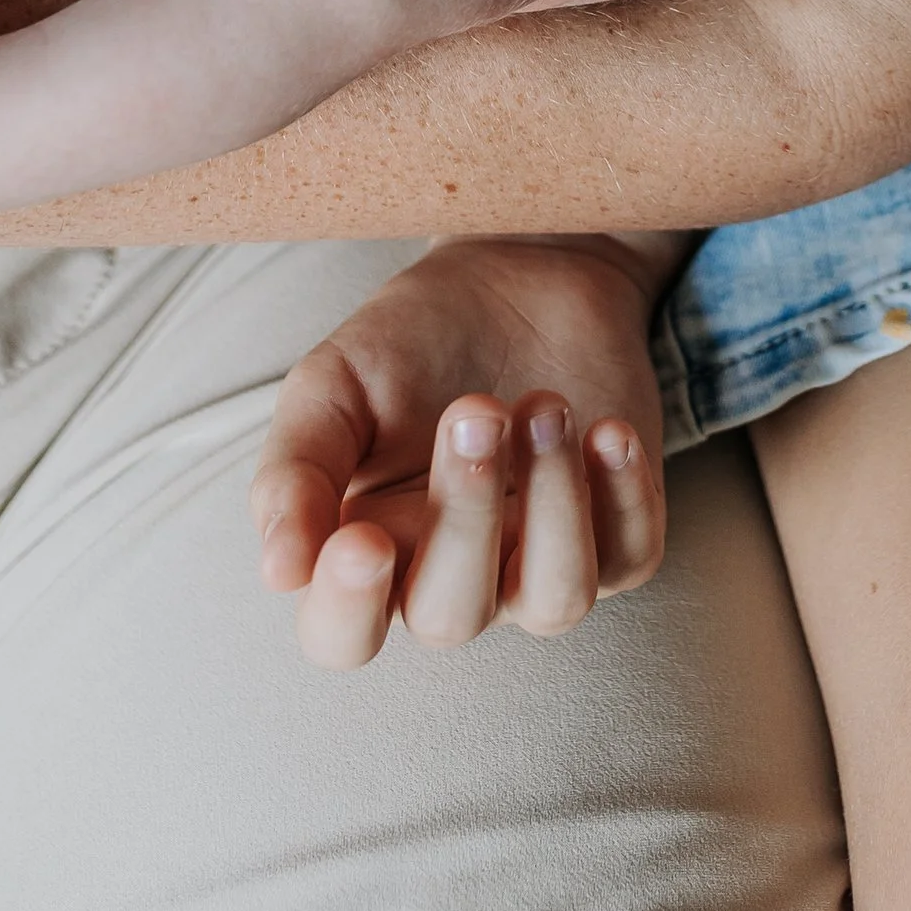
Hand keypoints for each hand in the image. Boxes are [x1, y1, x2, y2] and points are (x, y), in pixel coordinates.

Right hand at [250, 235, 672, 664]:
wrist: (516, 275)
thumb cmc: (409, 343)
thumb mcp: (331, 387)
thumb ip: (293, 472)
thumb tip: (279, 573)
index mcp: (366, 556)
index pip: (341, 635)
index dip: (349, 608)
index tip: (361, 539)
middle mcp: (452, 579)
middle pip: (452, 617)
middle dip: (465, 515)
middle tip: (475, 408)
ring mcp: (538, 563)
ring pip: (555, 601)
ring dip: (554, 506)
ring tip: (544, 405)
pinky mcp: (616, 533)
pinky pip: (631, 556)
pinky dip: (623, 496)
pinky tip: (606, 428)